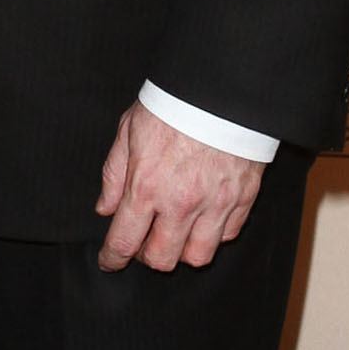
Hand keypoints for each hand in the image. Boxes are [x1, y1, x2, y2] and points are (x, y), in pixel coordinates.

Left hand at [95, 102, 263, 273]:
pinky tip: (204, 219)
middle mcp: (181, 203)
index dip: (112, 259)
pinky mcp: (243, 198)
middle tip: (144, 242)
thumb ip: (114, 174)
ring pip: (198, 256)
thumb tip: (105, 208)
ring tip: (177, 233)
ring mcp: (216, 204)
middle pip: (162, 259)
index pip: (124, 242)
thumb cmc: (173, 103)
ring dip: (183, 251)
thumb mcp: (129, 130)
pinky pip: (228, 235)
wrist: (222, 88)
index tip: (110, 261)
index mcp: (146, 187)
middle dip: (147, 257)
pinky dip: (214, 234)